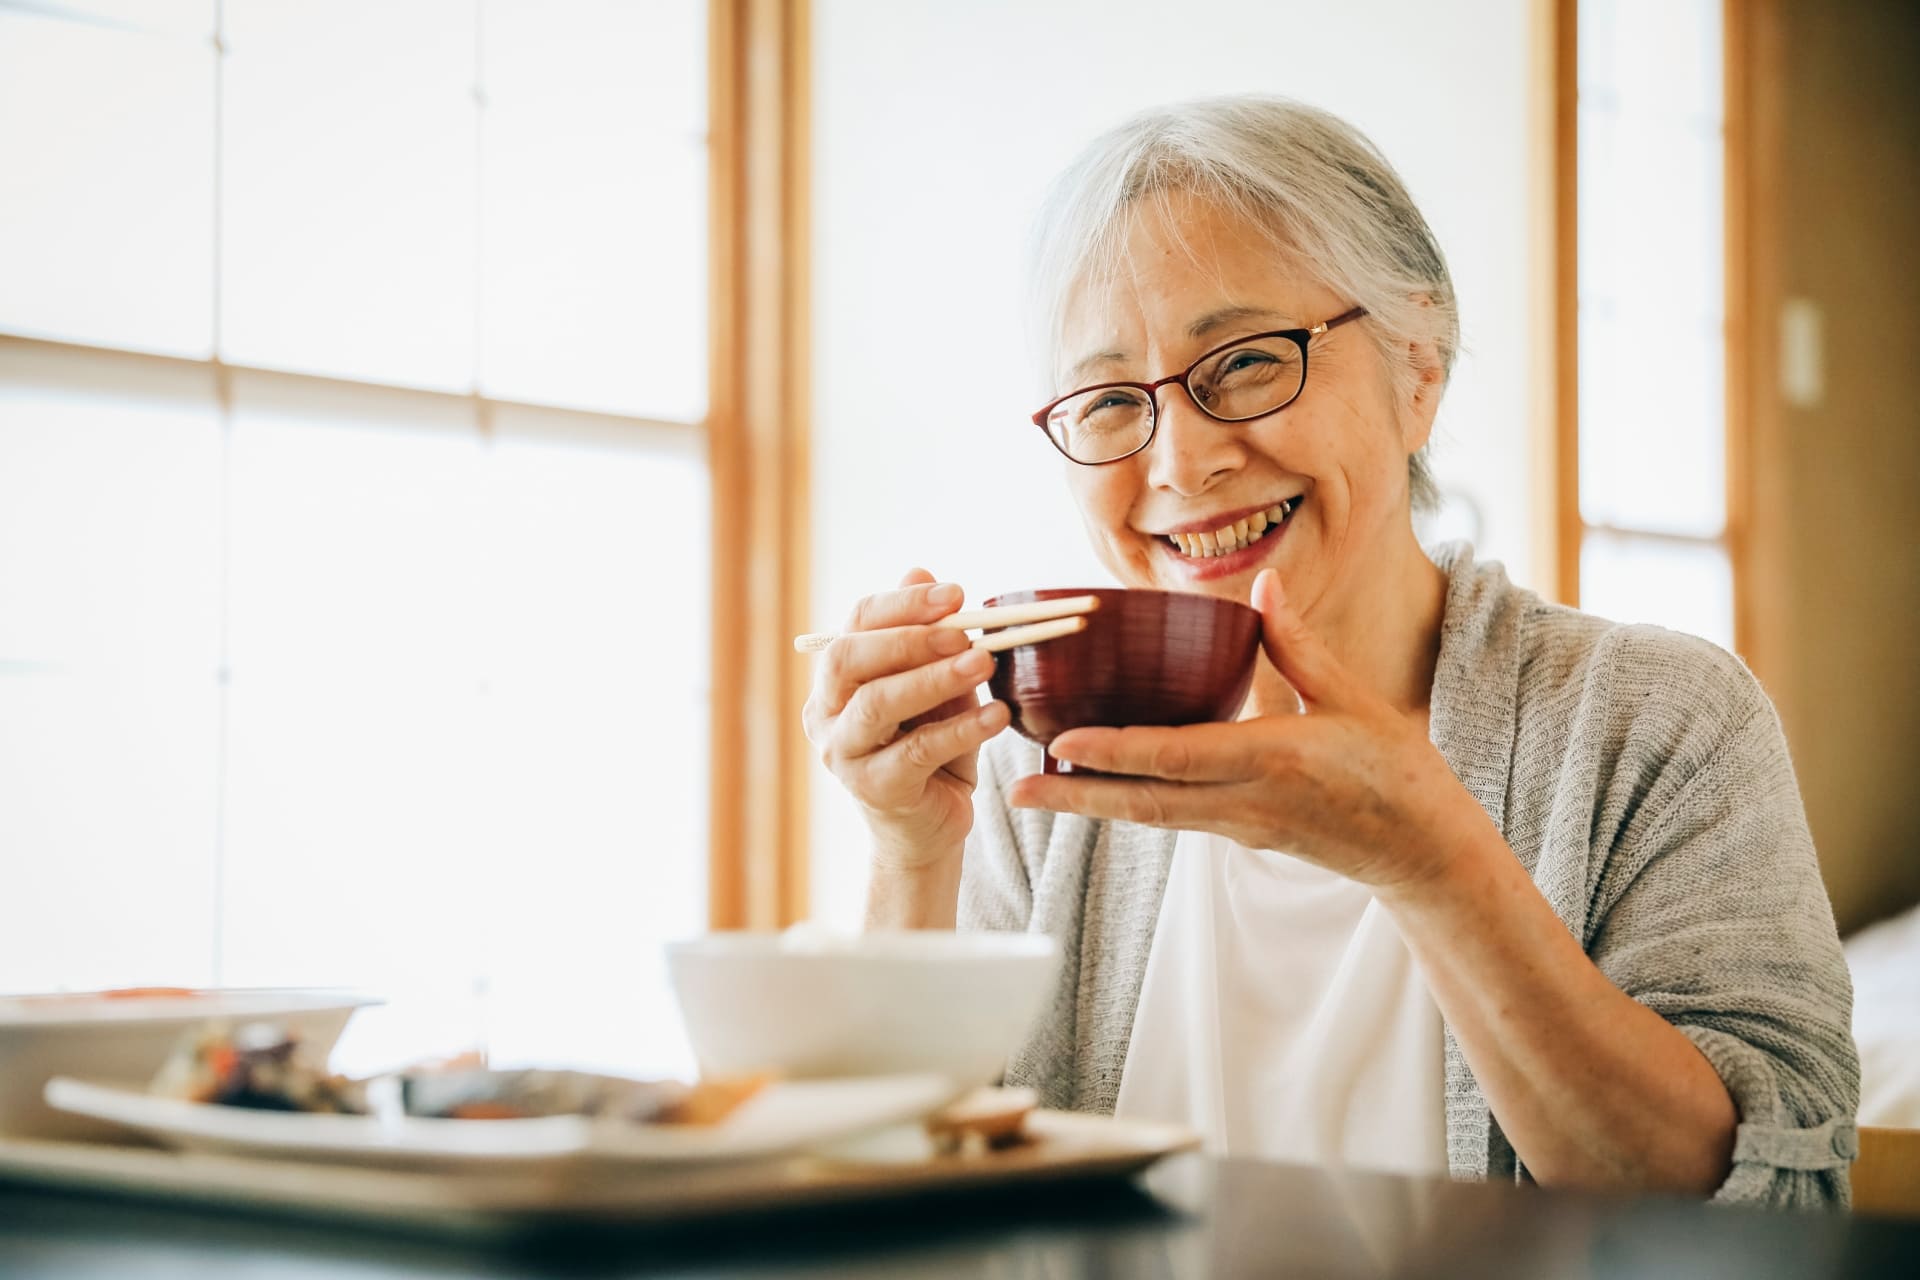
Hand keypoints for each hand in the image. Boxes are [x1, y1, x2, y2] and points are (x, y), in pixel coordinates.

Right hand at [801, 569, 1011, 870]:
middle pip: (849, 659)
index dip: (903, 602)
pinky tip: (996, 715)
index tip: (956, 593)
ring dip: (933, 678)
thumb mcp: (935, 685)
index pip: (856, 624)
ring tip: (984, 661)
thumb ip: (928, 637)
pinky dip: (961, 729)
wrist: (929, 826)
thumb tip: (922, 569)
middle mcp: (826, 713)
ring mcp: (843, 754)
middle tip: (964, 630)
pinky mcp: (874, 789)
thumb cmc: (931, 747)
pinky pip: (916, 752)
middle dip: (909, 637)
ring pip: (878, 704)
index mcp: (836, 678)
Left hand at [1005, 569, 1488, 890]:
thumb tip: (1259, 585)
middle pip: (1144, 803)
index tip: (1064, 744)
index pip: (1179, 757)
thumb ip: (1297, 644)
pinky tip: (1095, 790)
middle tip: (1015, 792)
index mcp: (1274, 760)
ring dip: (1092, 806)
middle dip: (1076, 799)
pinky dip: (1129, 803)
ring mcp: (1239, 827)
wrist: (1424, 852)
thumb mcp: (1351, 698)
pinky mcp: (1240, 837)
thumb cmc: (1396, 771)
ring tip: (1035, 792)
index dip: (1118, 753)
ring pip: (1152, 817)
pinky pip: (1173, 818)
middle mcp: (1246, 802)